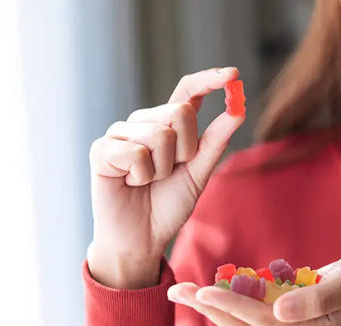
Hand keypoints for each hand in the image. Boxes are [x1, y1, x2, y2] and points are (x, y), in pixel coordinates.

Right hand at [87, 67, 244, 288]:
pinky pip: (135, 152)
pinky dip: (141, 176)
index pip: (188, 91)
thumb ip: (215, 141)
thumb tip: (239, 110)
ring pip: (159, 134)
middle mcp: (144, 122)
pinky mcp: (101, 150)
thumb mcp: (199, 172)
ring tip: (148, 181)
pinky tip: (130, 184)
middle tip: (170, 172)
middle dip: (186, 150)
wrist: (142, 237)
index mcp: (168, 125)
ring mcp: (120, 133)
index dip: (209, 80)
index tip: (233, 73)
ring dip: (162, 168)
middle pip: (180, 112)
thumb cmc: (169, 204)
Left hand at [167, 249, 340, 325]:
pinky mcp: (289, 317)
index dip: (232, 306)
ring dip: (214, 307)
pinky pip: (255, 312)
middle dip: (210, 309)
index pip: (262, 321)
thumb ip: (318, 298)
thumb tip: (279, 310)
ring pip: (245, 322)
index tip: (203, 291)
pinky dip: (232, 300)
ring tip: (184, 291)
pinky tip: (213, 288)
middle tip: (177, 291)